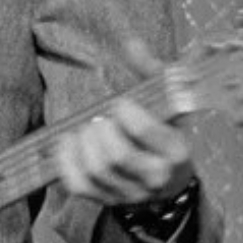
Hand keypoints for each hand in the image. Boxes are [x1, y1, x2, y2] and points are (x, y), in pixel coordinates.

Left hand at [55, 36, 194, 206]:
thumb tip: (132, 43)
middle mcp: (155, 177)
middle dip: (101, 130)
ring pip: (96, 170)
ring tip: (86, 128)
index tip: (121, 103)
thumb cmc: (163, 130)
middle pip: (117, 155)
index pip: (147, 133)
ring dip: (83, 142)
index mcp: (176, 151)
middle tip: (100, 119)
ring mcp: (129, 193)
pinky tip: (69, 142)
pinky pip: (77, 184)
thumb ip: (150, 70)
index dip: (128, 114)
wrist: (166, 178)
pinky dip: (66, 161)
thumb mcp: (166, 100)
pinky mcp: (104, 199)